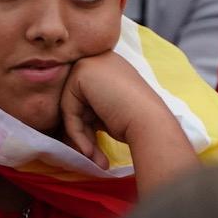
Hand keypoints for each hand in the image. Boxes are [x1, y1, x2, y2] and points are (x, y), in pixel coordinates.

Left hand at [60, 51, 167, 168]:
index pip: (86, 98)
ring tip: (93, 157)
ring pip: (70, 107)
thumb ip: (92, 109)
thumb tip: (69, 127)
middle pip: (77, 101)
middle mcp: (100, 59)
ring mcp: (90, 62)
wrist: (150, 122)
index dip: (88, 125)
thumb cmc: (138, 122)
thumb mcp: (110, 111)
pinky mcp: (81, 72)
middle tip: (91, 155)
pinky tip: (89, 151)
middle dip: (81, 132)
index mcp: (110, 66)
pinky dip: (76, 132)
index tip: (94, 148)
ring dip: (80, 137)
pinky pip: (68, 108)